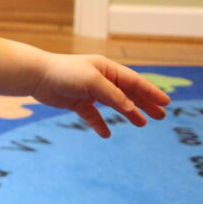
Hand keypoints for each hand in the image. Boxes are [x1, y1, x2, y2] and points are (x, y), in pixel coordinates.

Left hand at [31, 53, 169, 137]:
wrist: (36, 76)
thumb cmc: (65, 73)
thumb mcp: (93, 83)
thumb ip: (114, 96)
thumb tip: (132, 110)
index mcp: (107, 69)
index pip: (135, 81)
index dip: (151, 92)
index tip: (166, 102)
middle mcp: (100, 79)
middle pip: (128, 93)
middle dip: (145, 104)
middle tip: (160, 116)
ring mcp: (89, 91)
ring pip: (114, 104)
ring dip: (128, 114)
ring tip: (142, 124)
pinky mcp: (76, 102)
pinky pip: (92, 115)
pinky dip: (100, 124)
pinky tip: (106, 134)